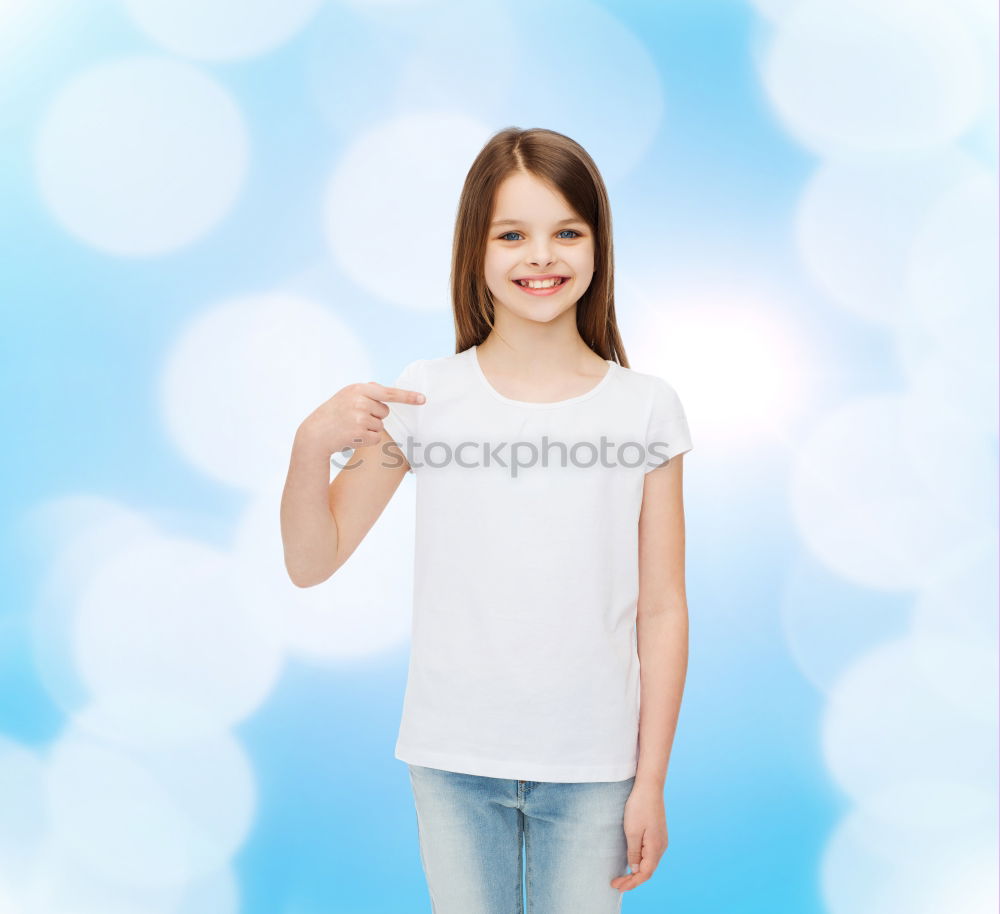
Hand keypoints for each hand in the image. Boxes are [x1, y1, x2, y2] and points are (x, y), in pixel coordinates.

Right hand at [298, 381, 424, 456]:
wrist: (315, 433)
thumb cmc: (333, 414)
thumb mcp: (346, 396)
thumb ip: (365, 392)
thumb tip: (386, 390)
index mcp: (358, 389)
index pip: (388, 392)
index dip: (407, 396)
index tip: (423, 399)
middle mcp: (360, 401)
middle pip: (385, 412)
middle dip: (374, 416)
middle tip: (354, 418)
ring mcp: (360, 417)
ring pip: (380, 425)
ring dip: (369, 429)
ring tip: (350, 427)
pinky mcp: (360, 432)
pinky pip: (376, 437)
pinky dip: (367, 439)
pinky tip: (352, 436)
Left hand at [610, 781, 668, 892]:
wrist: (649, 787)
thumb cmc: (639, 807)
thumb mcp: (632, 831)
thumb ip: (633, 852)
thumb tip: (635, 870)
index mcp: (656, 848)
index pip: (644, 874)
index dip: (631, 883)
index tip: (617, 886)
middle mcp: (661, 847)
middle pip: (647, 871)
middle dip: (632, 880)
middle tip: (616, 884)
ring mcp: (661, 840)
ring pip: (649, 863)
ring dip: (636, 872)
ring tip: (622, 877)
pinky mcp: (658, 834)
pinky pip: (650, 855)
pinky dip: (640, 863)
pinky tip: (632, 863)